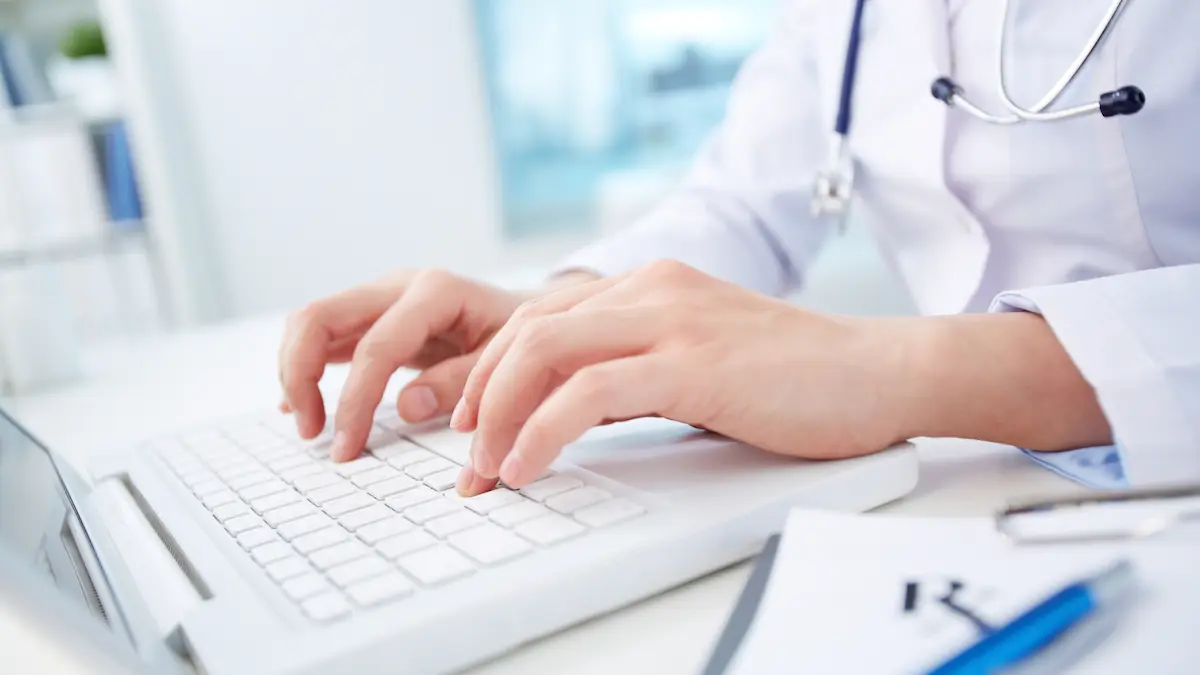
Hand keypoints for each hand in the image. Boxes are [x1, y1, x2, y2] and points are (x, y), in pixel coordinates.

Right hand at [278, 269, 528, 460]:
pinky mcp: (374, 314)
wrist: (536, 314)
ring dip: (296, 372)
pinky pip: (324, 335)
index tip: (346, 448)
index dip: (354, 402)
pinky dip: (306, 367)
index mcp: (435, 292)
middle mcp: (399, 285)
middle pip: (318, 317)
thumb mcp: (508, 364)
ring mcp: (382, 296)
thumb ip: (460, 383)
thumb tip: (407, 406)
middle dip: (300, 375)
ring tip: (309, 425)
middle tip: (311, 432)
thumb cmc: (524, 341)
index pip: (376, 348)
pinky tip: (301, 406)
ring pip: (311, 321)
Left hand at [450, 260, 912, 494]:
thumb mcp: (697, 360)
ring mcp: (672, 320)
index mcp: (649, 285)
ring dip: (496, 415)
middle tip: (462, 453)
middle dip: (477, 395)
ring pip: (544, 350)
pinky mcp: (693, 363)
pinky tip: (525, 465)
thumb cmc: (798, 377)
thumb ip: (635, 371)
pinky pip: (588, 393)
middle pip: (526, 328)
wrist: (881, 371)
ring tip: (484, 468)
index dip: (491, 371)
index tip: (472, 424)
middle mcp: (651, 288)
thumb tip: (570, 410)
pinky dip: (541, 432)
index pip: (539, 316)